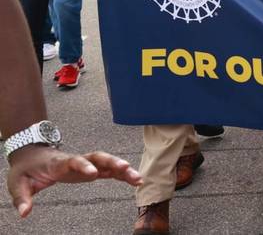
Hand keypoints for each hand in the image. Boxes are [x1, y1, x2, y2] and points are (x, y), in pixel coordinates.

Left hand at [8, 146, 140, 217]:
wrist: (32, 155)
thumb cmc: (26, 169)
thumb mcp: (17, 183)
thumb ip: (22, 198)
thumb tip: (25, 213)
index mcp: (58, 163)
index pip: (73, 162)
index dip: (84, 166)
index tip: (94, 174)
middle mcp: (76, 161)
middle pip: (97, 157)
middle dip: (112, 162)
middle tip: (126, 167)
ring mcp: (85, 164)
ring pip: (107, 162)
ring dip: (123, 168)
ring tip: (138, 178)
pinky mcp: (90, 169)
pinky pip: (109, 171)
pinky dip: (122, 174)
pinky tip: (135, 181)